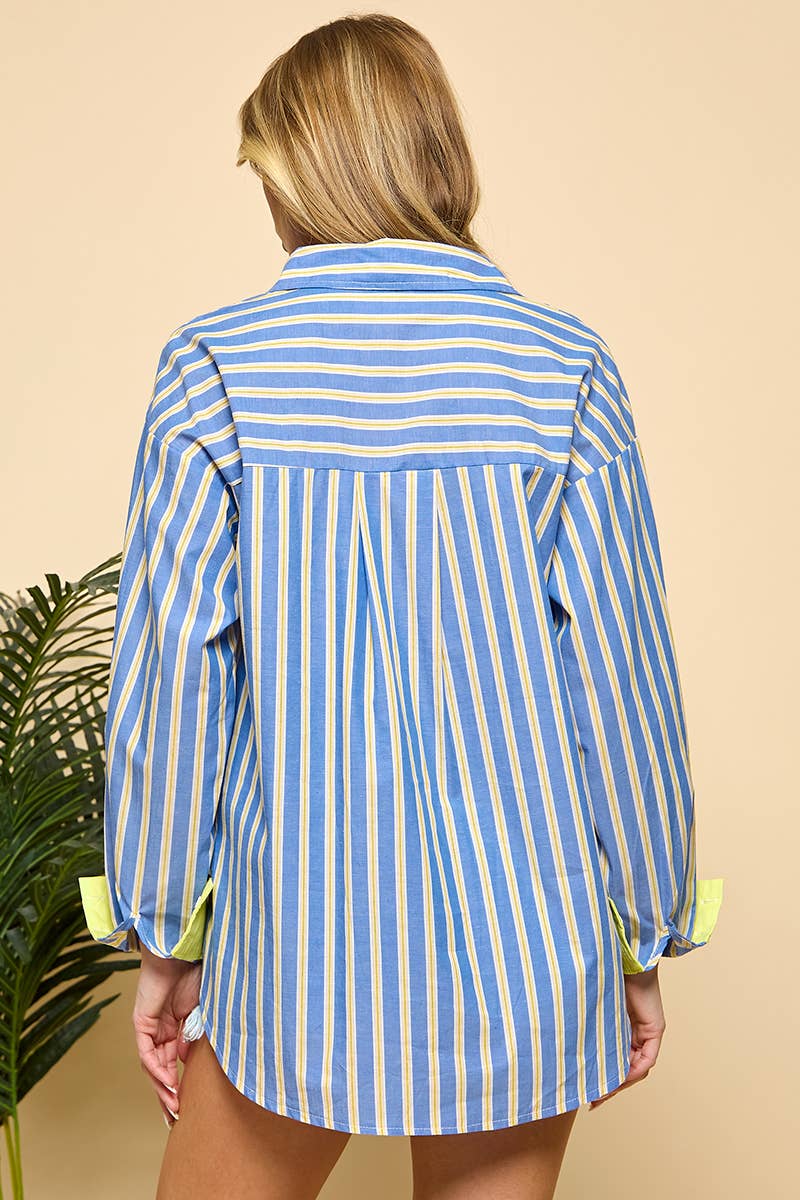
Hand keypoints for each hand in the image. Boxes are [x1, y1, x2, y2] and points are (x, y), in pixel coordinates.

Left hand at [132, 944, 201, 1128]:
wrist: (182, 951)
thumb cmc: (196, 971)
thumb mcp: (203, 1008)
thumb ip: (197, 1032)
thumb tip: (188, 1057)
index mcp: (175, 1025)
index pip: (173, 1061)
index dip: (178, 1083)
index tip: (187, 1104)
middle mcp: (159, 1028)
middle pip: (160, 1068)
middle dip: (167, 1094)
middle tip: (175, 1117)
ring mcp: (149, 1026)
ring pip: (152, 1065)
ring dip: (162, 1087)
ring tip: (173, 1106)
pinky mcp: (141, 1022)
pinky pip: (146, 1052)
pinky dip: (156, 1069)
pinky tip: (167, 1082)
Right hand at [588, 964, 665, 1109]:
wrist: (624, 956)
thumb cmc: (604, 973)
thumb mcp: (591, 1006)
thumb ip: (585, 1023)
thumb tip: (559, 1034)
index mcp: (620, 1024)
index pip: (615, 1057)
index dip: (603, 1076)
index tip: (587, 1088)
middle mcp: (635, 1030)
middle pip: (626, 1066)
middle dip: (610, 1086)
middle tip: (593, 1100)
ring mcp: (647, 1031)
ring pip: (636, 1067)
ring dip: (620, 1082)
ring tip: (602, 1093)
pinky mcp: (655, 1029)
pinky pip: (646, 1059)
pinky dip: (633, 1071)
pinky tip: (619, 1078)